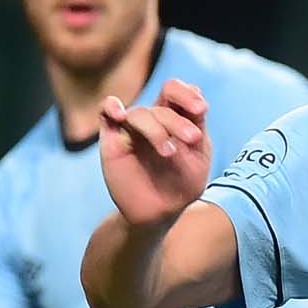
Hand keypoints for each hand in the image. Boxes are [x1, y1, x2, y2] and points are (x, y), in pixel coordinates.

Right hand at [96, 78, 212, 227]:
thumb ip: (197, 133)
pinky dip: (111, 107)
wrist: (158, 214)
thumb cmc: (182, 186)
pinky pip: (105, 112)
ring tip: (169, 152)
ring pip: (140, 113)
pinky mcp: (112, 139)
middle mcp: (155, 119)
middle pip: (163, 102)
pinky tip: (119, 113)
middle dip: (178, 120)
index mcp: (179, 119)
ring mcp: (132, 127)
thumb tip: (196, 108)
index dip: (188, 95)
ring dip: (156, 129)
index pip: (180, 93)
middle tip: (192, 138)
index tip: (201, 110)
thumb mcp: (198, 162)